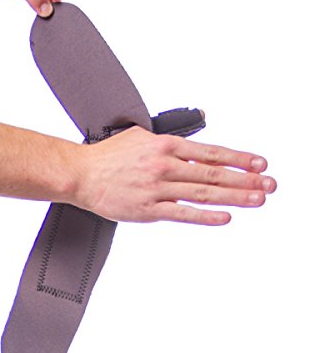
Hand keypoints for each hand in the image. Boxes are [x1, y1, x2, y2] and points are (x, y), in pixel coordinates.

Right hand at [75, 126, 276, 224]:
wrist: (80, 174)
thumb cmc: (108, 156)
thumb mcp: (139, 135)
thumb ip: (167, 139)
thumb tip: (189, 142)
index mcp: (165, 146)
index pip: (210, 152)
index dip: (238, 158)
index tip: (260, 163)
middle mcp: (165, 166)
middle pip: (213, 173)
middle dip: (246, 179)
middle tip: (270, 184)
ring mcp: (157, 188)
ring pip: (203, 192)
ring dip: (234, 196)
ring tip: (259, 199)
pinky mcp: (148, 209)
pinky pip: (182, 213)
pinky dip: (205, 216)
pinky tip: (225, 217)